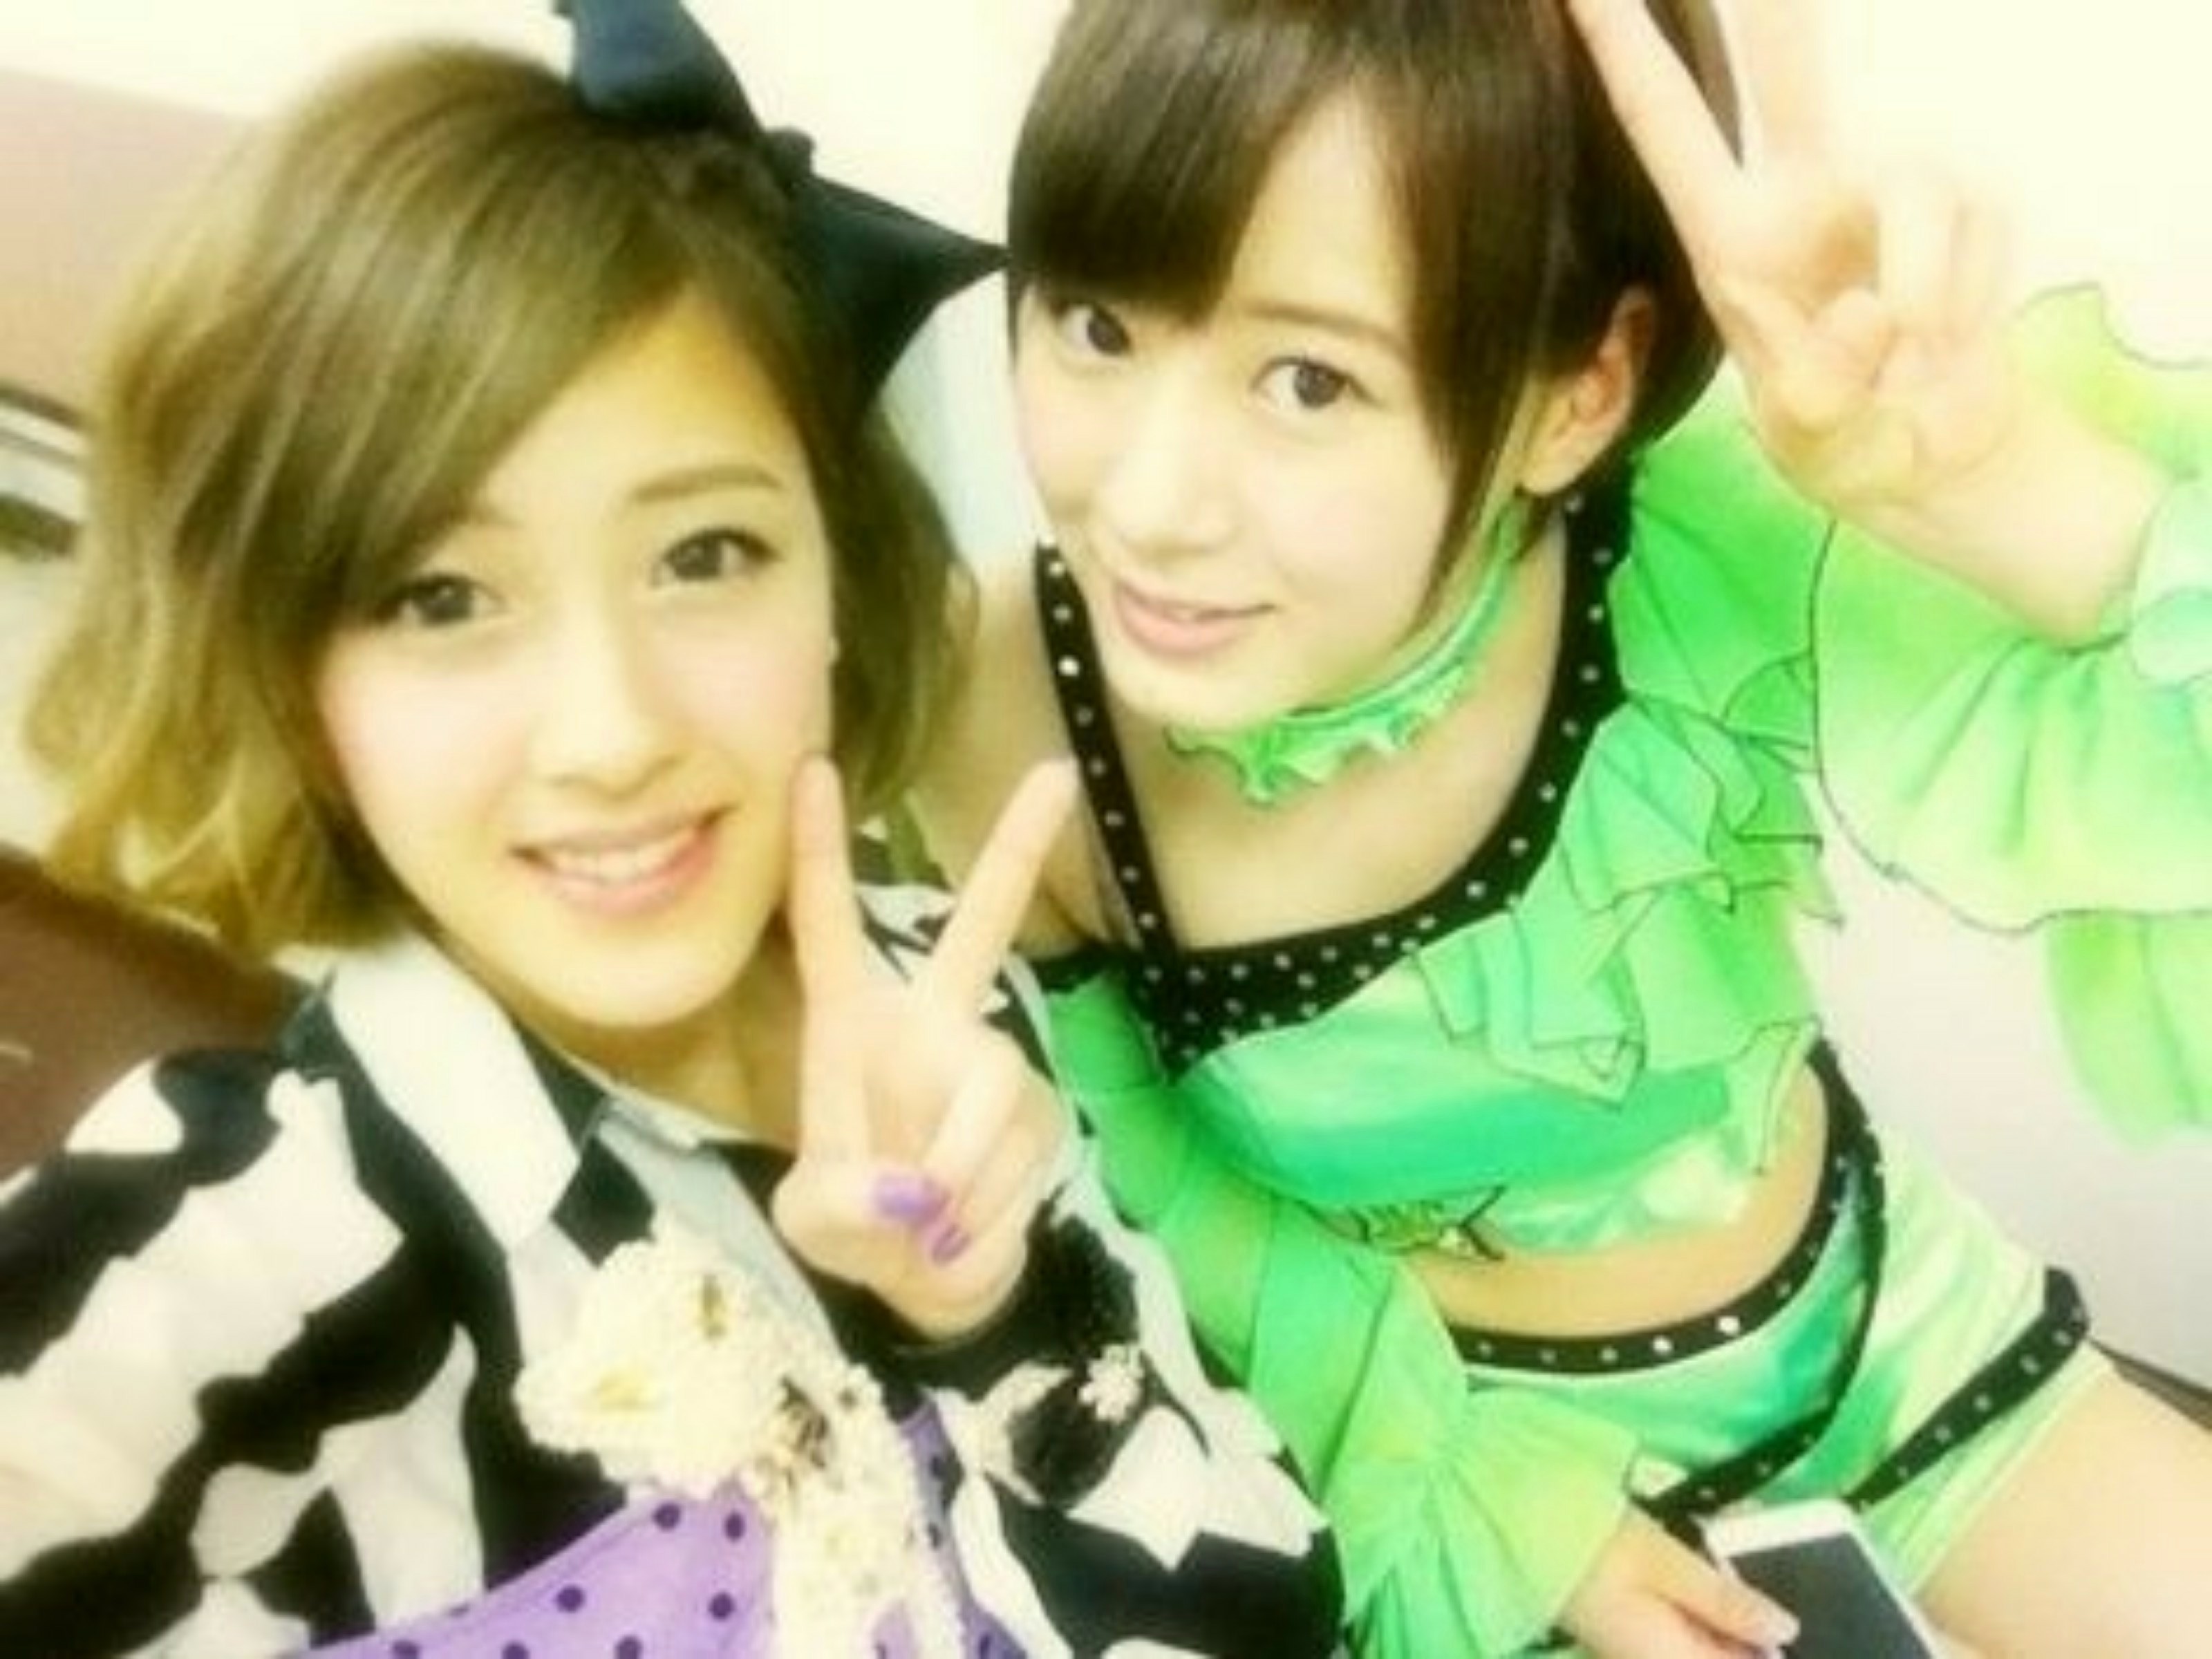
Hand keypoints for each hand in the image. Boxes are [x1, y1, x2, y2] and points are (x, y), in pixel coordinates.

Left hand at [774, 754, 1078, 1338]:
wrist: (923, 1280)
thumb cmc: (850, 1225)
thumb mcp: (812, 1225)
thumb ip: (841, 1203)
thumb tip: (912, 1192)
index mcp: (850, 1027)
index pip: (827, 928)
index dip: (817, 853)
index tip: (810, 768)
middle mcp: (930, 1027)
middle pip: (981, 927)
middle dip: (1018, 851)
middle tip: (1055, 774)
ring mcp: (990, 1068)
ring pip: (992, 1097)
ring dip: (956, 1179)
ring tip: (924, 1232)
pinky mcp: (1037, 1118)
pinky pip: (1015, 1162)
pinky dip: (981, 1222)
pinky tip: (959, 1235)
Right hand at [1560, 1510, 1798, 1658]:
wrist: (1524, 1533)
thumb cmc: (1598, 1548)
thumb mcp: (1668, 1565)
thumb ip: (1727, 1602)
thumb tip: (1787, 1629)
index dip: (1773, 1645)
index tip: (1801, 1613)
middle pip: (1727, 1653)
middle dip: (1756, 1623)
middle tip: (1778, 1572)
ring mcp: (1648, 1647)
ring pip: (1711, 1638)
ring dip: (1733, 1605)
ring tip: (1752, 1552)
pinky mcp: (1637, 1626)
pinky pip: (1690, 1623)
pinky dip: (1709, 1597)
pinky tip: (1718, 1558)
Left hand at [1568, 0, 2164, 634]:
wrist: (1940, 458)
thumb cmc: (1849, 444)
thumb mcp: (1814, 440)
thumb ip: (1821, 389)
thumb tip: (1868, 307)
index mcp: (1730, 238)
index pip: (1667, 130)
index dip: (1624, 51)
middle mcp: (1805, 192)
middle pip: (1792, 70)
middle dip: (1776, 13)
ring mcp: (1888, 189)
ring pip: (1916, 181)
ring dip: (1923, 289)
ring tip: (1911, 364)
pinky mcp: (1966, 202)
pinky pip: (1979, 228)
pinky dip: (1969, 301)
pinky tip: (1947, 344)